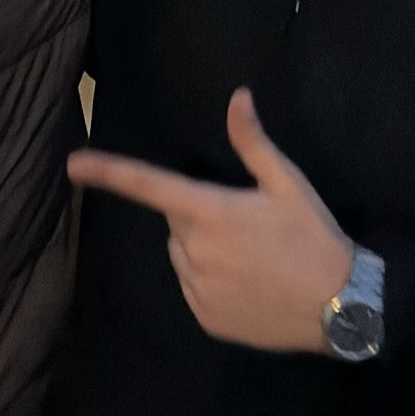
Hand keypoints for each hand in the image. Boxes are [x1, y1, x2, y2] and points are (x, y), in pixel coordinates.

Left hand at [67, 88, 353, 353]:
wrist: (341, 307)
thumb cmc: (313, 237)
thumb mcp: (288, 184)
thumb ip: (253, 143)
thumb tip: (237, 97)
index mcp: (209, 212)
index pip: (148, 186)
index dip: (108, 172)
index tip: (73, 164)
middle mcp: (193, 251)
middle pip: (177, 222)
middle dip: (200, 215)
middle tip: (246, 222)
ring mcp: (197, 289)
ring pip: (184, 256)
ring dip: (205, 250)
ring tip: (254, 256)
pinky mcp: (206, 318)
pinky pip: (195, 289)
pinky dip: (213, 282)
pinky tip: (251, 285)